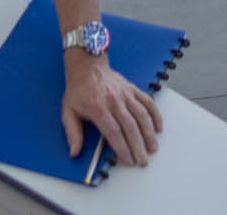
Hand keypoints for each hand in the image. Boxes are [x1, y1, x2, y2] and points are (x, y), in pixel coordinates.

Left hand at [65, 44, 162, 169]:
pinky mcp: (132, 89)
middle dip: (138, 146)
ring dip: (149, 133)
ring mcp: (125, 94)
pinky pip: (147, 101)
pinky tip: (158, 126)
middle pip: (130, 126)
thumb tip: (74, 151)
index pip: (113, 131)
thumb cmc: (78, 90)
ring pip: (141, 115)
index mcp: (97, 107)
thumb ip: (72, 133)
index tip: (127, 160)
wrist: (87, 66)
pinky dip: (155, 114)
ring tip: (153, 148)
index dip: (122, 148)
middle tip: (143, 160)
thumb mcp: (68, 111)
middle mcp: (113, 100)